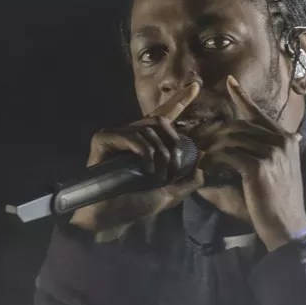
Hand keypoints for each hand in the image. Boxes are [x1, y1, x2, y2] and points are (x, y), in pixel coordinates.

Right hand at [67, 81, 206, 241]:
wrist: (111, 218)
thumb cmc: (136, 207)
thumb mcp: (170, 194)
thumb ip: (187, 178)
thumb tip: (202, 158)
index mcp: (148, 146)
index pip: (165, 116)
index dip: (180, 100)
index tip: (196, 86)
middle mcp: (132, 137)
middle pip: (161, 120)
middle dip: (173, 144)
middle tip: (172, 167)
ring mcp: (117, 137)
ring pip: (148, 128)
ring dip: (159, 153)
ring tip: (156, 174)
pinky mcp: (103, 139)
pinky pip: (131, 135)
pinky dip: (143, 150)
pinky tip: (145, 166)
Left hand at [197, 75, 305, 251]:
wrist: (288, 227)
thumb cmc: (275, 205)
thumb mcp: (269, 175)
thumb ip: (248, 158)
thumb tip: (221, 152)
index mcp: (287, 140)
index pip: (259, 114)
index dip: (243, 97)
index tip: (229, 82)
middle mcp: (282, 141)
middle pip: (239, 125)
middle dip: (213, 131)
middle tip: (195, 137)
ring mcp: (273, 152)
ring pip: (231, 139)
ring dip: (210, 147)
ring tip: (196, 154)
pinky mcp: (260, 166)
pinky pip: (228, 156)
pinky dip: (212, 161)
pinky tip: (202, 167)